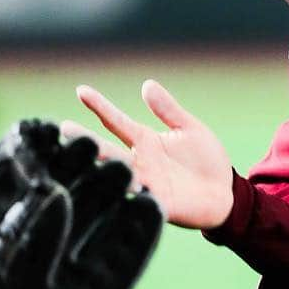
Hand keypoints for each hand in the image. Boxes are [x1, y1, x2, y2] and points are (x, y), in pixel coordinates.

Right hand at [71, 80, 234, 229]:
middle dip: (86, 142)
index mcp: (146, 142)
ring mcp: (148, 184)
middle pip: (108, 150)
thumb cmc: (206, 160)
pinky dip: (128, 194)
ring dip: (102, 167)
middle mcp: (140, 163)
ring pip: (118, 175)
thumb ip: (168, 110)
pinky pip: (139, 199)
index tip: (81, 90)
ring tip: (84, 156)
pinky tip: (119, 186)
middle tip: (62, 129)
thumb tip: (147, 84)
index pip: (117, 122)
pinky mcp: (159, 205)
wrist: (226, 192)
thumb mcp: (189, 129)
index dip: (100, 106)